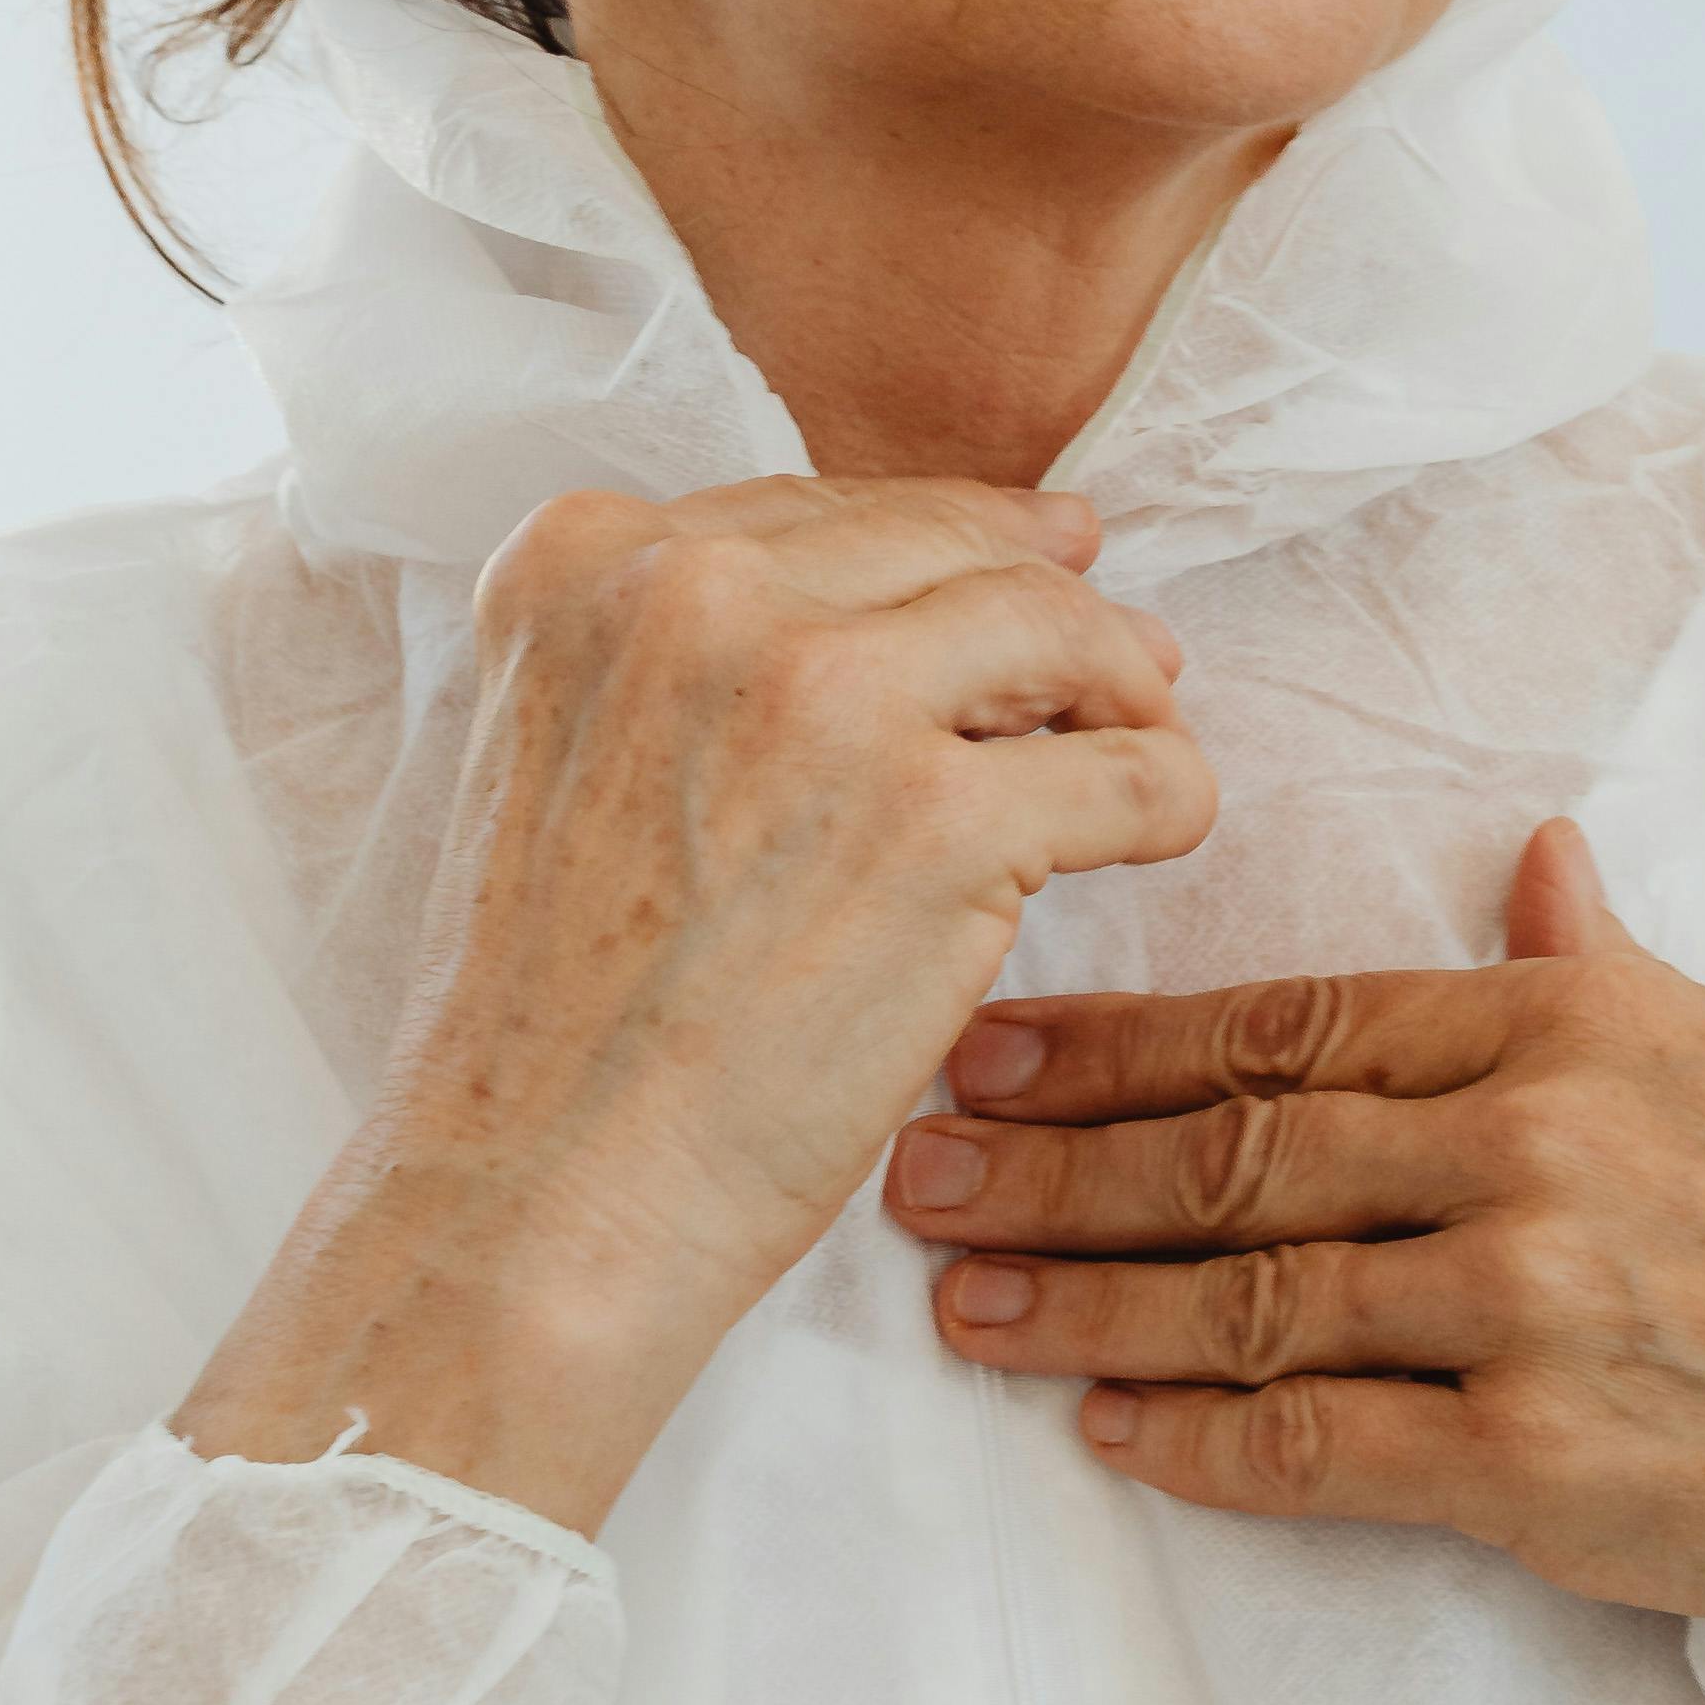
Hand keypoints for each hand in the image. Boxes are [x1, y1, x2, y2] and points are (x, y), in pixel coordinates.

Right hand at [183, 479, 1213, 1527]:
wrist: (534, 1193)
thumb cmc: (554, 1016)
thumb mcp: (561, 751)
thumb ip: (695, 657)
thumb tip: (931, 600)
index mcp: (584, 563)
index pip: (825, 511)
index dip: (943, 551)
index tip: (1028, 571)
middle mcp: (695, 595)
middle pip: (951, 547)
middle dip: (1052, 604)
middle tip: (1127, 665)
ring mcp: (823, 695)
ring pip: (1060, 626)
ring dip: (1125, 690)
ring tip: (1138, 750)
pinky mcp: (938, 820)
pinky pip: (1135, 767)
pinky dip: (1170, 798)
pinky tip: (1158, 835)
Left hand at [881, 817, 1704, 1704]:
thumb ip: (1617, 974)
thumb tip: (1537, 861)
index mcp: (1577, 1032)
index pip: (1294, 1019)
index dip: (1115, 1039)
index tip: (986, 1044)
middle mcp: (1535, 1153)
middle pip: (1232, 1149)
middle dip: (1047, 1165)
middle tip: (909, 1170)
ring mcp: (1530, 1312)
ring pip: (1243, 1297)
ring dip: (1080, 1306)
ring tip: (960, 1306)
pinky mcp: (1538, 1469)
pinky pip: (1316, 1449)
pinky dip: (1194, 1444)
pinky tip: (1107, 1436)